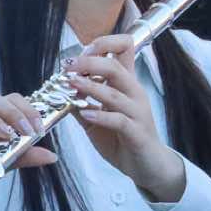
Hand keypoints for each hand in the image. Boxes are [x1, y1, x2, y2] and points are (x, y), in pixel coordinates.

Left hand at [65, 35, 186, 202]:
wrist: (149, 166)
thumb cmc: (124, 138)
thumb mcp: (99, 117)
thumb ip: (83, 102)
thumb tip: (61, 89)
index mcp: (127, 85)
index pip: (125, 49)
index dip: (104, 44)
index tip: (82, 52)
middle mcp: (135, 93)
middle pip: (115, 66)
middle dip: (89, 63)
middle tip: (68, 66)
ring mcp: (137, 112)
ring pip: (114, 92)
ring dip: (90, 86)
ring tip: (70, 83)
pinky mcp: (137, 133)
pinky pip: (119, 120)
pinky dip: (101, 115)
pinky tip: (86, 114)